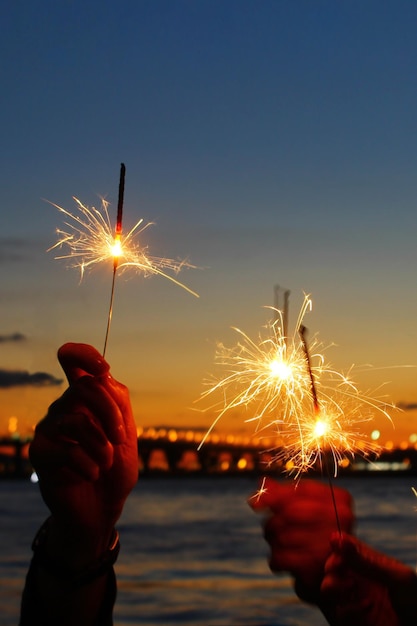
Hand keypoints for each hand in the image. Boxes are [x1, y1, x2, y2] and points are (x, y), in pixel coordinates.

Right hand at [29, 343, 138, 564]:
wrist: (103, 509)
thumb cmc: (115, 470)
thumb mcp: (127, 435)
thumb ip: (119, 403)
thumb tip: (103, 377)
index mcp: (86, 398)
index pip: (72, 360)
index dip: (84, 354)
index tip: (103, 368)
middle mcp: (64, 407)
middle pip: (84, 388)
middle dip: (110, 412)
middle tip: (120, 438)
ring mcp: (49, 429)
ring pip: (76, 420)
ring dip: (100, 445)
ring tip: (106, 463)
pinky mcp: (40, 452)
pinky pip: (66, 449)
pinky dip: (88, 465)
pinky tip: (90, 475)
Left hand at [249, 477, 354, 603]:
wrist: (331, 577)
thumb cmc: (314, 533)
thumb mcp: (303, 507)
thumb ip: (283, 493)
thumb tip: (263, 483)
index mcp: (341, 499)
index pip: (302, 490)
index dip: (274, 495)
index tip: (254, 503)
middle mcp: (343, 519)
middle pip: (290, 513)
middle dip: (273, 521)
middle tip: (269, 529)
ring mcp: (333, 544)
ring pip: (283, 535)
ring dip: (273, 540)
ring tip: (277, 543)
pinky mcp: (319, 568)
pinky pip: (282, 557)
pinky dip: (275, 559)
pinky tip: (279, 559)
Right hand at [320, 533, 416, 625]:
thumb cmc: (415, 602)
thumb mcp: (397, 578)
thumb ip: (367, 561)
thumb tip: (336, 537)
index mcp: (368, 563)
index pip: (344, 545)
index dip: (337, 545)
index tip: (338, 547)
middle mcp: (357, 579)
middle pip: (330, 565)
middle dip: (332, 566)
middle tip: (348, 570)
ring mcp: (353, 600)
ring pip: (326, 588)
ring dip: (335, 587)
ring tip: (353, 588)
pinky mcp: (350, 620)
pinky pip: (336, 612)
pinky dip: (348, 609)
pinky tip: (366, 608)